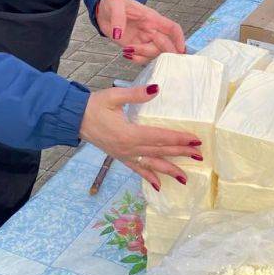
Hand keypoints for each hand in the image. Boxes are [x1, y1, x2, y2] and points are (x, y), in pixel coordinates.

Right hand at [79, 84, 200, 189]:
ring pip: (151, 165)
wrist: (74, 118)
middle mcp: (129, 148)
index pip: (160, 137)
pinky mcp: (120, 157)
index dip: (179, 139)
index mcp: (129, 133)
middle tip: (200, 156)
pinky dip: (149, 178)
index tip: (195, 141)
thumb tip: (156, 89)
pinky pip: (137, 170)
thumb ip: (136, 94)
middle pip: (160, 152)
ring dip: (169, 170)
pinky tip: (159, 186)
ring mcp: (124, 155)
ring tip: (185, 178)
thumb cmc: (94, 105)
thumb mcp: (114, 96)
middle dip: (180, 154)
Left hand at [96, 0, 185, 63]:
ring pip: (155, 53)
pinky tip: (127, 55)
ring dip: (144, 55)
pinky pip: (143, 58)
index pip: (172, 28)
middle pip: (166, 45)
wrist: (103, 10)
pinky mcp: (135, 46)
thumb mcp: (115, 4)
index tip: (181, 50)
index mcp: (152, 18)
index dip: (179, 39)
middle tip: (140, 50)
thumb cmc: (113, 2)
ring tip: (128, 49)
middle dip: (159, 52)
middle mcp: (151, 30)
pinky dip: (137, 60)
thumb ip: (118, 17)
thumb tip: (119, 34)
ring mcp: (144, 39)